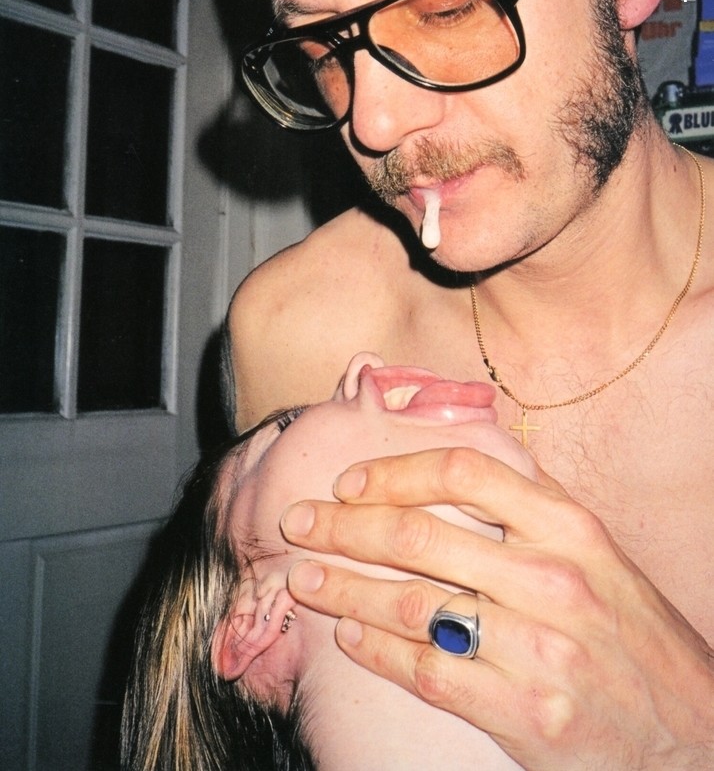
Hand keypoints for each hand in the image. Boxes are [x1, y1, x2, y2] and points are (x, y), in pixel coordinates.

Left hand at [281, 446, 713, 769]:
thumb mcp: (598, 552)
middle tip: (299, 524)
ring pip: (410, 603)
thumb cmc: (633, 633)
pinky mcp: (523, 712)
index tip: (351, 482)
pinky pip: (428, 671)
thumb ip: (533, 508)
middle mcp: (552, 578)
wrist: (691, 732)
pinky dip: (378, 651)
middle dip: (345, 526)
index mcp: (570, 527)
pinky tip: (350, 637)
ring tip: (304, 579)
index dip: (395, 471)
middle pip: (421, 534)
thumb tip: (458, 462)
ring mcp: (537, 647)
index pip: (465, 471)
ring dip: (344, 588)